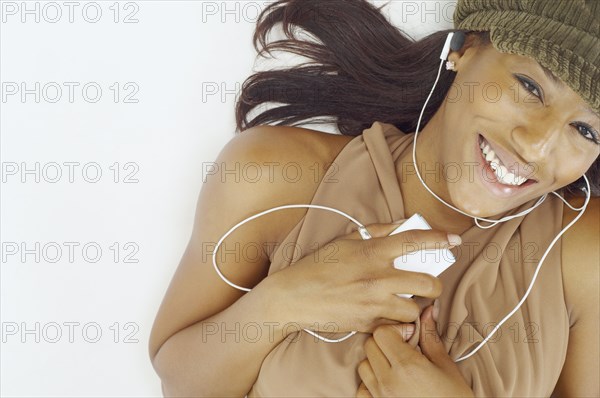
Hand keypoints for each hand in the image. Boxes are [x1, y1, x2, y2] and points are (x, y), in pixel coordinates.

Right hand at [263, 223, 457, 334]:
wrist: (294, 296)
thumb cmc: (319, 265)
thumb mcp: (347, 240)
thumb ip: (379, 231)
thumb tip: (405, 225)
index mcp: (372, 252)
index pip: (416, 241)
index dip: (440, 239)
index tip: (453, 240)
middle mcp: (378, 278)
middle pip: (428, 283)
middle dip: (433, 284)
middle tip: (425, 283)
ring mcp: (374, 304)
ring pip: (415, 309)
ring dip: (413, 305)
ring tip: (402, 300)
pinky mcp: (368, 324)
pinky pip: (396, 325)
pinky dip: (396, 320)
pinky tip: (386, 312)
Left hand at [357, 305, 473, 396]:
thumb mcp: (446, 366)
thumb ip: (431, 337)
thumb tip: (426, 312)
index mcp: (407, 366)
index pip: (381, 333)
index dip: (395, 329)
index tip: (409, 336)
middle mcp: (389, 381)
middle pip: (370, 345)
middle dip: (386, 342)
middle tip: (404, 349)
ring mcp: (380, 396)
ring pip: (363, 365)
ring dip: (376, 361)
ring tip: (397, 366)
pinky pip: (361, 389)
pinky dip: (370, 383)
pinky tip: (388, 382)